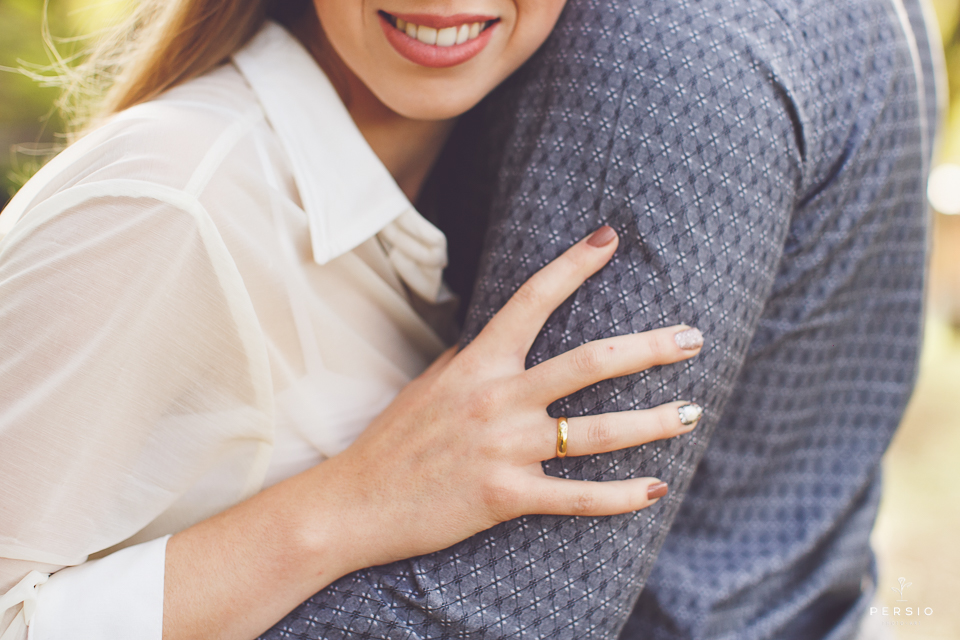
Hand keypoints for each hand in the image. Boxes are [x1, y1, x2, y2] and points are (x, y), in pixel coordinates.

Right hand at [314, 225, 703, 569]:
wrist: (356, 501)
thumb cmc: (396, 438)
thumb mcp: (431, 381)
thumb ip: (475, 356)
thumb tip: (507, 331)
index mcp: (478, 363)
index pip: (532, 299)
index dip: (574, 265)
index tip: (610, 240)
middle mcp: (497, 399)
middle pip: (590, 364)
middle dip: (650, 349)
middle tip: (693, 339)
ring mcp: (504, 449)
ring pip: (596, 432)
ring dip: (652, 422)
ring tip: (692, 412)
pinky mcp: (505, 497)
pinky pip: (575, 498)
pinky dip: (620, 497)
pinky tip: (655, 488)